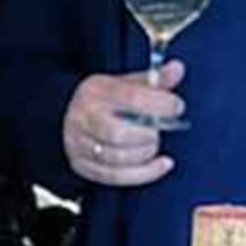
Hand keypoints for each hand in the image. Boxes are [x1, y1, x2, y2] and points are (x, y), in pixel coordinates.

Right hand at [62, 64, 182, 189]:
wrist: (68, 116)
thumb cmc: (101, 100)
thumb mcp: (124, 82)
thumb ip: (153, 79)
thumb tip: (177, 69)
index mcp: (96, 92)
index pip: (131, 98)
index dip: (159, 104)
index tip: (176, 107)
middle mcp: (84, 117)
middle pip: (118, 133)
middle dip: (148, 135)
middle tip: (159, 130)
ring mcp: (80, 144)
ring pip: (117, 158)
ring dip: (145, 154)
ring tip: (153, 144)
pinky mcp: (83, 165)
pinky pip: (115, 176)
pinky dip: (144, 173)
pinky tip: (160, 164)